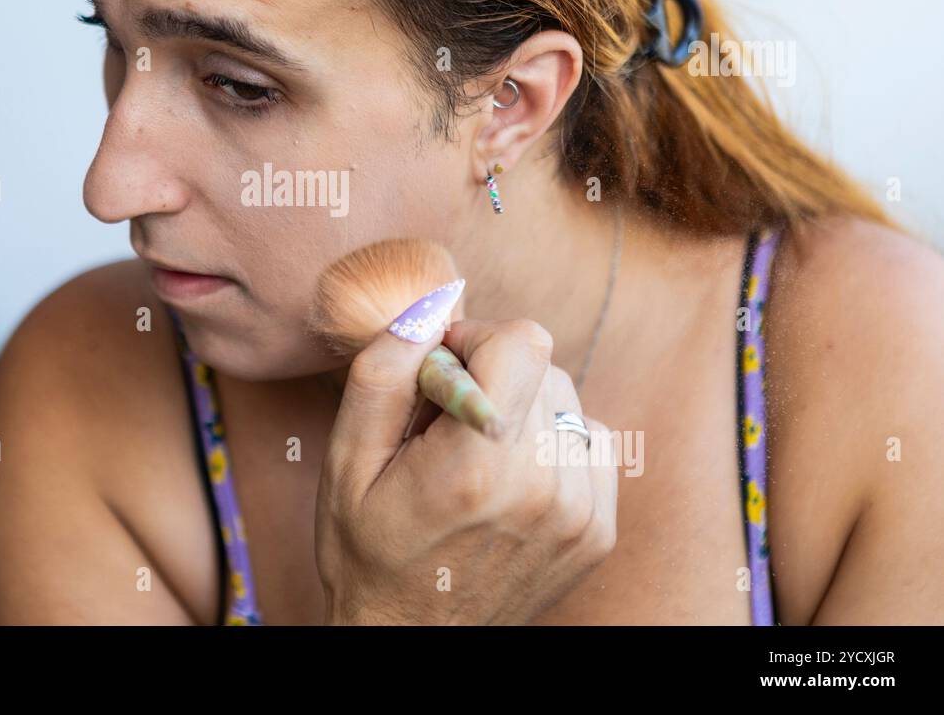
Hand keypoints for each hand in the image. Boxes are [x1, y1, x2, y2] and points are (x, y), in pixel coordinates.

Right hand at [316, 317, 617, 624]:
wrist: (410, 642)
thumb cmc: (367, 549)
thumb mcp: (346, 458)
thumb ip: (385, 370)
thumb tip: (433, 301)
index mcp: (477, 464)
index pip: (524, 341)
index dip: (474, 339)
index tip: (439, 374)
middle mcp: (543, 487)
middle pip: (544, 366)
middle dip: (493, 376)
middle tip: (445, 427)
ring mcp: (580, 513)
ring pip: (567, 401)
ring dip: (523, 410)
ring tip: (476, 458)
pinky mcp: (598, 530)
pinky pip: (588, 442)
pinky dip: (551, 446)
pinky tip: (509, 480)